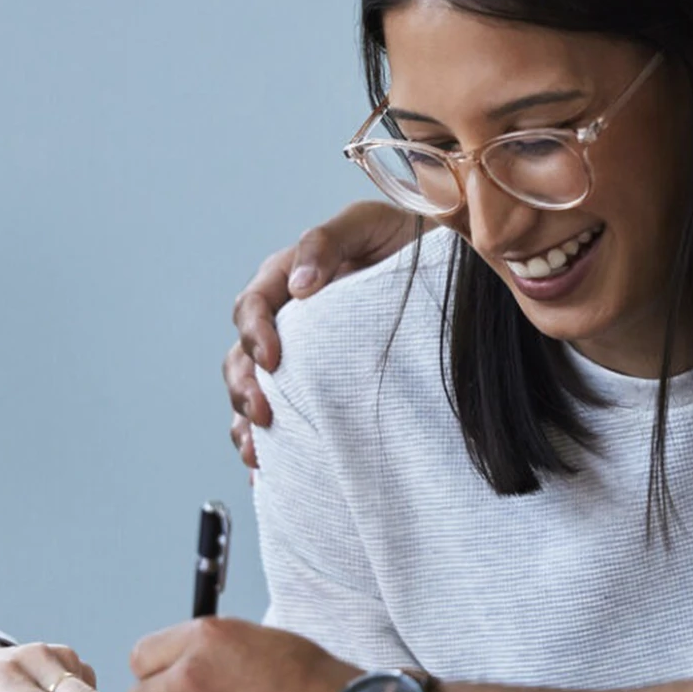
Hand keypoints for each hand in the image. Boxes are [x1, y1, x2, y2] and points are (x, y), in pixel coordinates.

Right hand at [226, 202, 421, 466]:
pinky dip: (272, 444)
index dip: (255, 333)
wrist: (450, 267)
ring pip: (255, 390)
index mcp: (289, 279)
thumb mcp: (368, 224)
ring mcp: (303, 355)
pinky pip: (285, 416)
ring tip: (257, 450)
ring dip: (247, 422)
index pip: (253, 306)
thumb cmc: (406, 238)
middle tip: (263, 414)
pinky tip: (268, 467)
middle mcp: (288, 320)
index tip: (272, 360)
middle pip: (243, 356)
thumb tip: (301, 285)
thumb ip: (327, 242)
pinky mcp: (321, 384)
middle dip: (243, 387)